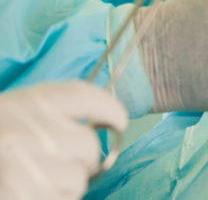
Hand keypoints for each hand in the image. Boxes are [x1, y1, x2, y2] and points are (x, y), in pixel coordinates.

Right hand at [0, 81, 127, 199]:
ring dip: (63, 187)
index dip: (109, 109)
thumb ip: (48, 115)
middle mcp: (28, 133)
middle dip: (81, 159)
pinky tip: (26, 193)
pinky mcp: (22, 198)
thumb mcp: (10, 115)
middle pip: (89, 147)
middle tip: (55, 163)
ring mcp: (24, 170)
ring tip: (29, 181)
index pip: (85, 97)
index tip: (117, 121)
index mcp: (25, 104)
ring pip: (76, 183)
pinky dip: (50, 199)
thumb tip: (99, 124)